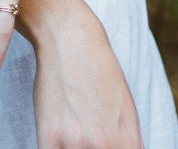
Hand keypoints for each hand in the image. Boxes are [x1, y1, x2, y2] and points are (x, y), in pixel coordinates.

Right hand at [20, 0, 142, 147]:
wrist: (71, 39)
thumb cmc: (98, 71)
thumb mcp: (124, 110)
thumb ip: (124, 142)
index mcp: (128, 141)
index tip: (100, 146)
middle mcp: (105, 145)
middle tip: (82, 138)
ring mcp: (76, 143)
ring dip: (70, 147)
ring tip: (69, 133)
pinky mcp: (49, 137)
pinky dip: (53, 147)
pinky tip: (54, 137)